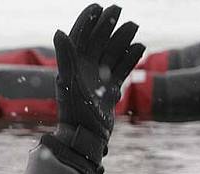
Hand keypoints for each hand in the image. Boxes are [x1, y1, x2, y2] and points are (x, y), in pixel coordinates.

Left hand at [43, 4, 143, 173]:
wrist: (86, 135)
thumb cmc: (75, 109)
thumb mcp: (69, 80)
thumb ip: (66, 56)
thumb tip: (58, 31)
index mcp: (73, 65)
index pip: (79, 37)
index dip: (87, 21)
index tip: (98, 7)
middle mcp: (85, 70)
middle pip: (97, 42)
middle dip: (107, 25)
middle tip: (117, 9)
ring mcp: (98, 80)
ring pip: (111, 53)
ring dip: (121, 39)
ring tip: (133, 25)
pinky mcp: (110, 91)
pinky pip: (121, 70)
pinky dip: (130, 58)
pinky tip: (140, 46)